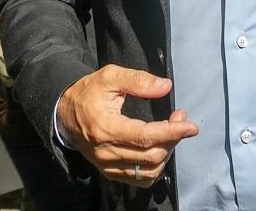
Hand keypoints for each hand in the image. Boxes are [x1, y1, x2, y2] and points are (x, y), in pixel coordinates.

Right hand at [56, 66, 198, 187]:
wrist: (64, 114)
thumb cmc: (88, 93)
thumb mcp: (110, 76)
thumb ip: (138, 80)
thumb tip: (165, 87)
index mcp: (106, 128)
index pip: (145, 137)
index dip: (172, 132)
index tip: (191, 126)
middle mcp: (107, 152)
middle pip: (151, 156)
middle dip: (173, 138)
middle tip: (180, 118)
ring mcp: (108, 165)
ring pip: (148, 170)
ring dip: (167, 152)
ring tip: (171, 131)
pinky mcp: (110, 172)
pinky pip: (139, 179)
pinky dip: (155, 168)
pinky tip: (160, 149)